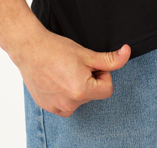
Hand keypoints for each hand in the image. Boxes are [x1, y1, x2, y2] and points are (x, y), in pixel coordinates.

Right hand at [12, 21, 130, 117]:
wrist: (30, 49)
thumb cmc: (56, 49)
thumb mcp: (86, 53)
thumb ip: (110, 59)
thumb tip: (126, 53)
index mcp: (82, 91)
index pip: (107, 89)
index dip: (103, 74)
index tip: (92, 65)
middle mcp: (70, 104)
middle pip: (92, 94)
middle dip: (89, 79)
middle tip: (75, 65)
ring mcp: (57, 107)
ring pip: (79, 99)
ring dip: (77, 87)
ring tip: (64, 71)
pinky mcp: (47, 107)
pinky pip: (65, 103)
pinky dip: (64, 92)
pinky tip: (56, 78)